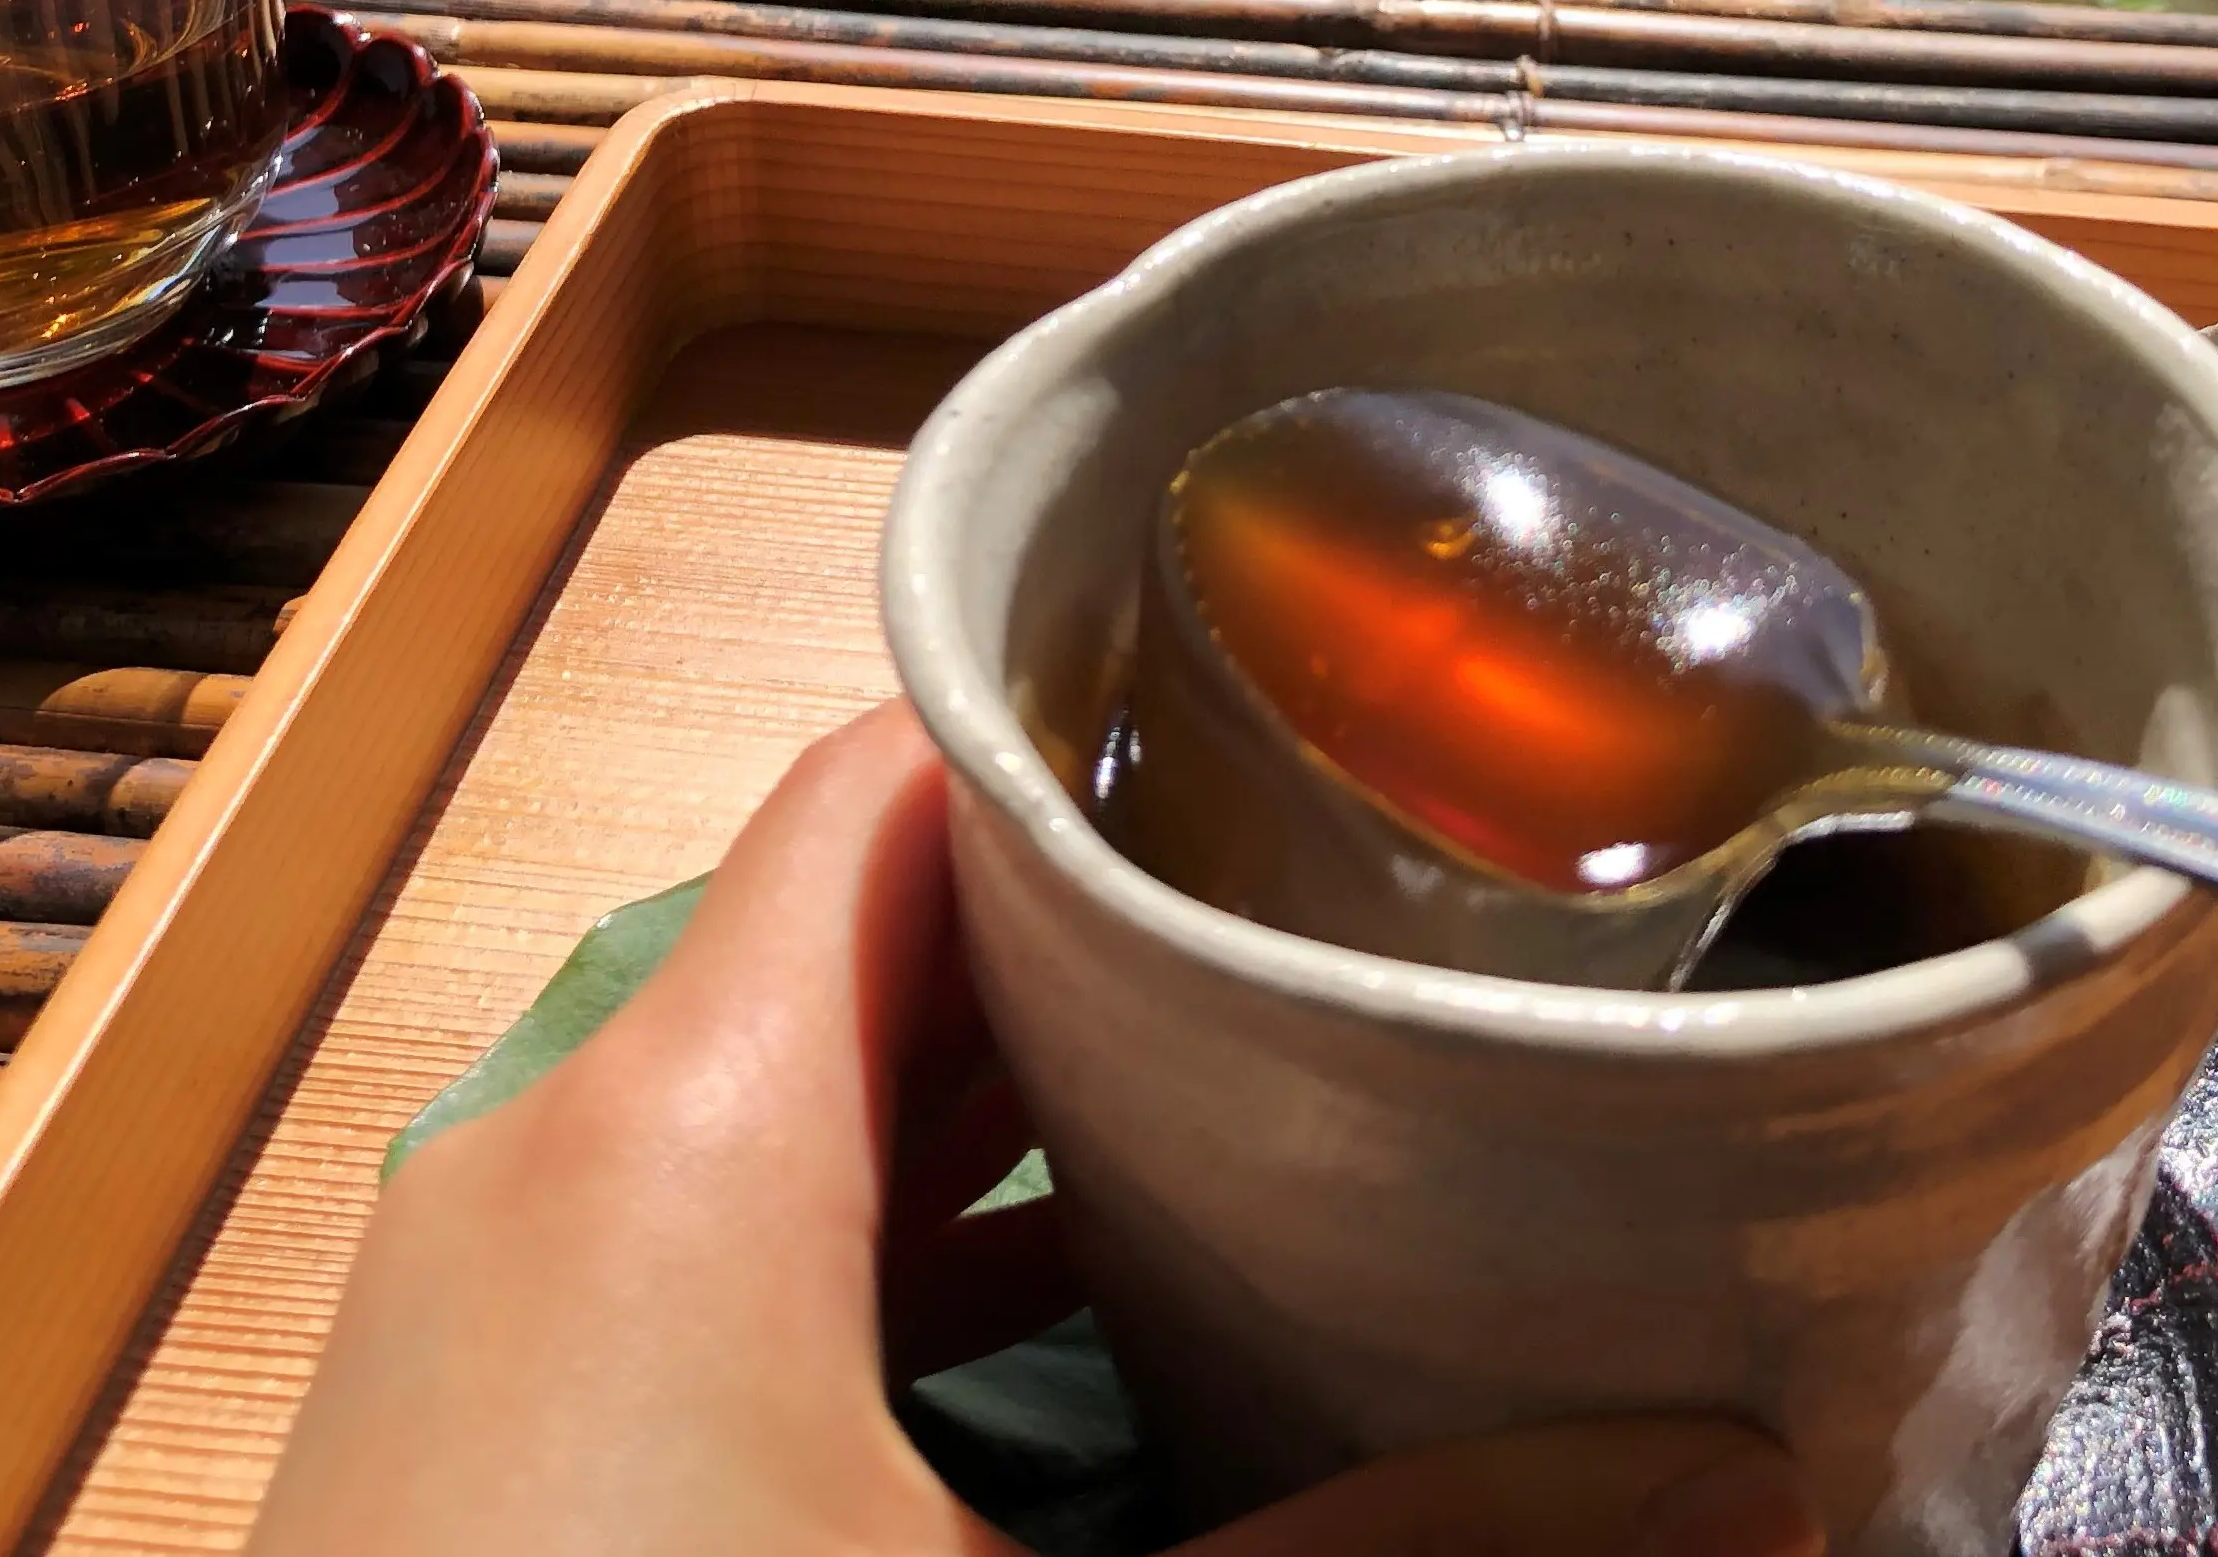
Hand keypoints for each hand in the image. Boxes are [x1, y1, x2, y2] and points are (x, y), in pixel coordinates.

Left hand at [250, 698, 1819, 1556]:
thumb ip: (1404, 1550)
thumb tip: (1748, 1484)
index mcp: (683, 1119)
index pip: (888, 785)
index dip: (1091, 742)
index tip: (1296, 748)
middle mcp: (555, 1148)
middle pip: (853, 931)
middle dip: (1095, 935)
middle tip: (1335, 927)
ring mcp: (490, 1286)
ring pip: (775, 1091)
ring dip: (992, 1100)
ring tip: (1243, 1103)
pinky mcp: (469, 1415)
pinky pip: (694, 1232)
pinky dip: (875, 1237)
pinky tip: (1050, 1324)